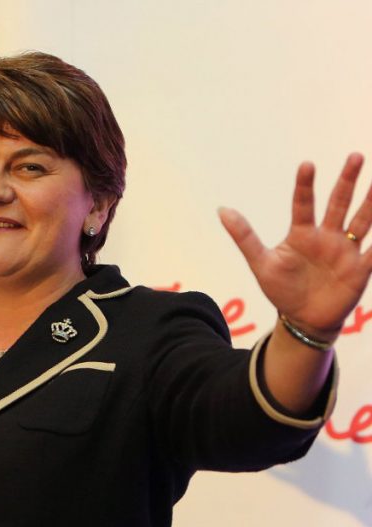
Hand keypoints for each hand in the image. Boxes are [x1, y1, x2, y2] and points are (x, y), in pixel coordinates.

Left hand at [220, 153, 371, 338]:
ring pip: (363, 220)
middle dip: (347, 181)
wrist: (302, 318)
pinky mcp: (361, 269)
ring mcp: (346, 251)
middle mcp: (327, 236)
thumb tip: (221, 209)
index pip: (303, 204)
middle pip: (339, 203)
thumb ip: (245, 237)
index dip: (304, 186)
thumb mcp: (261, 263)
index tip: (306, 164)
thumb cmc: (282, 288)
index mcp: (302, 234)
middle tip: (356, 156)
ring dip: (371, 202)